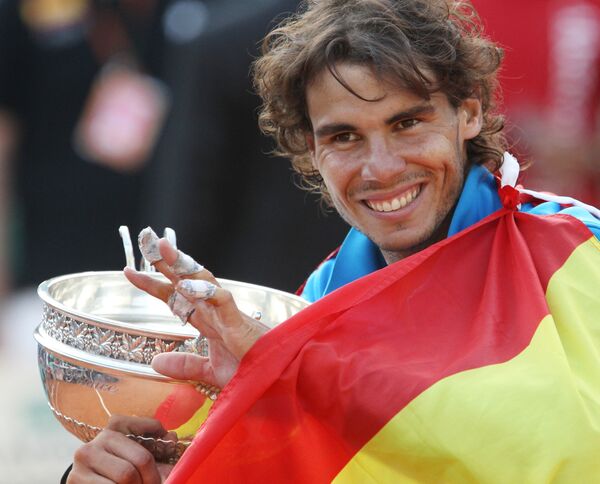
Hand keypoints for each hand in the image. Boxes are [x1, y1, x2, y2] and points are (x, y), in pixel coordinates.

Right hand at [68, 416, 173, 482]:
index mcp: (117, 426)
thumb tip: (171, 438)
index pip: (149, 426)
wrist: (87, 482)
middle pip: (140, 459)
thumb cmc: (118, 467)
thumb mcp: (136, 454)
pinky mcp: (75, 479)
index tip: (168, 457)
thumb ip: (156, 447)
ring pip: (126, 476)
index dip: (164, 444)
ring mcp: (85, 459)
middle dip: (152, 477)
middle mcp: (99, 438)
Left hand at [124, 236, 268, 389]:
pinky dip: (206, 291)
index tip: (130, 272)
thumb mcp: (209, 372)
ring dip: (183, 265)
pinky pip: (222, 301)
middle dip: (165, 262)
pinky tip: (186, 284)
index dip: (154, 284)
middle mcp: (215, 312)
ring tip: (164, 247)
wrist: (276, 381)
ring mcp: (227, 314)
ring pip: (203, 282)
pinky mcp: (239, 322)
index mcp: (208, 322)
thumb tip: (155, 362)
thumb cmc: (251, 372)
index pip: (176, 297)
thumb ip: (185, 365)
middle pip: (185, 281)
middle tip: (146, 239)